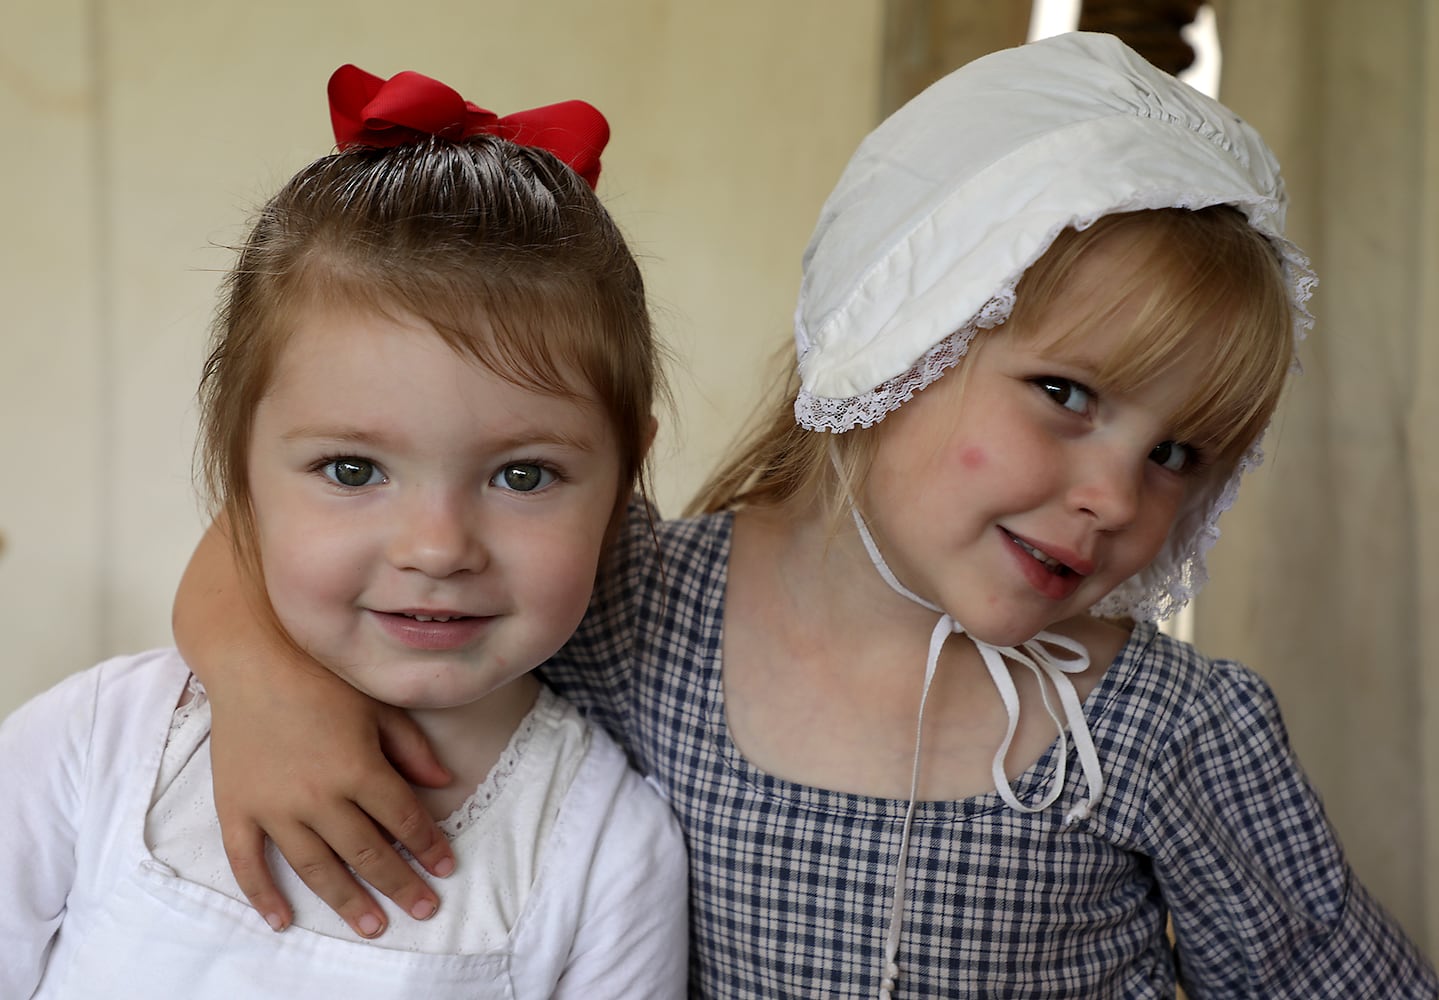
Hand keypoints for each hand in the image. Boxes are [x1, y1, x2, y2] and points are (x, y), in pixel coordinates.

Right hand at [176, 520, 455, 935]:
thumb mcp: (377, 703)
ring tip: (373, 926)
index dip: (428, 847)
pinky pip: (247, 863)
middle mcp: (318, 795)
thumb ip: (411, 747)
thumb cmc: (320, 674)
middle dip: (399, 885)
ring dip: (347, 901)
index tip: (446, 869)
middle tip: (424, 910)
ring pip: (316, 868)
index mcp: (358, 768)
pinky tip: (281, 920)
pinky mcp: (236, 808)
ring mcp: (274, 807)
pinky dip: (262, 895)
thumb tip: (446, 782)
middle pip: (367, 853)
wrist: (250, 656)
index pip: (404, 820)